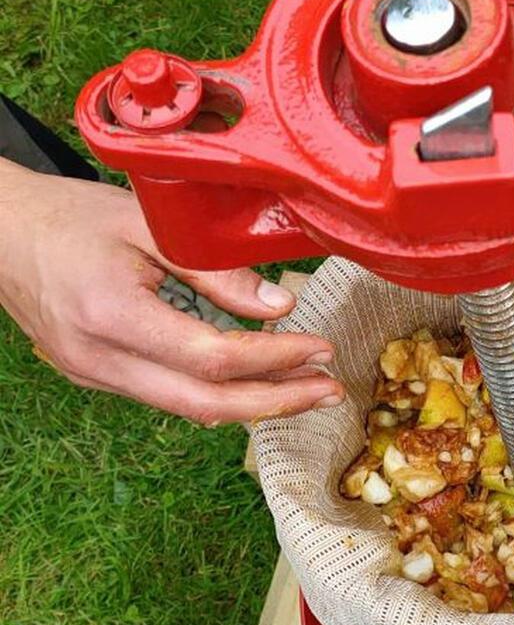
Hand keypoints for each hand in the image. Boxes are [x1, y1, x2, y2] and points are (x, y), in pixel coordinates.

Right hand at [0, 164, 344, 425]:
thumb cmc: (70, 217)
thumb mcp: (148, 223)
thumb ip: (215, 268)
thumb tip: (280, 306)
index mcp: (112, 314)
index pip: (212, 357)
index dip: (275, 359)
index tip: (321, 349)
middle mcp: (100, 359)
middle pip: (205, 403)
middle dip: (277, 403)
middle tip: (330, 391)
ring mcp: (94, 375)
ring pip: (187, 407)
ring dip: (253, 401)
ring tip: (306, 386)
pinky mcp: (96, 376)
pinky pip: (166, 395)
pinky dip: (216, 392)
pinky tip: (255, 379)